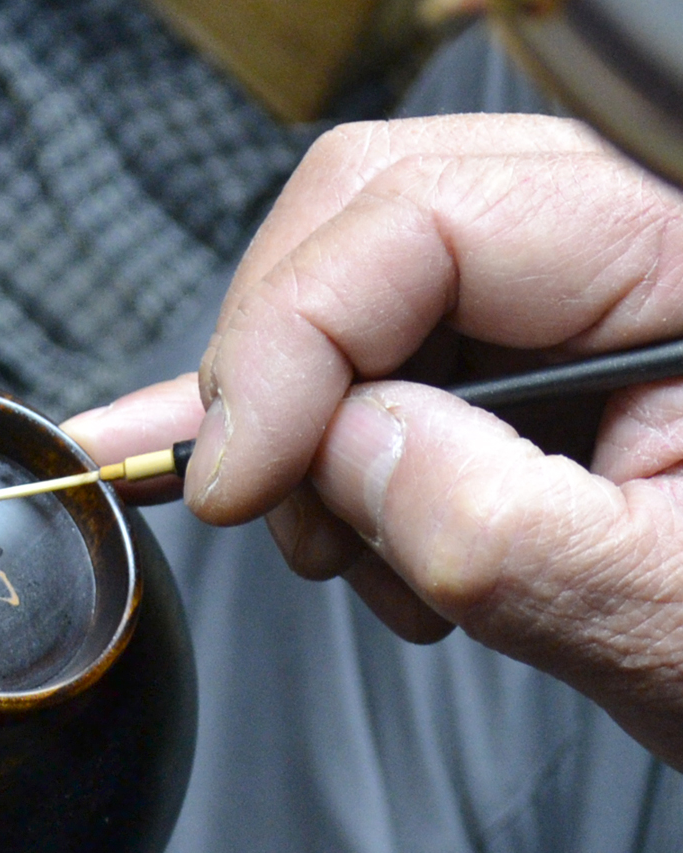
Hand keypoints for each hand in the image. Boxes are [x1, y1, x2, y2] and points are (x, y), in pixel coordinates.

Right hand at [65, 115, 682, 767]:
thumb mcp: (663, 615)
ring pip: (356, 283)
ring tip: (366, 560)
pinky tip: (286, 490)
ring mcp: (581, 280)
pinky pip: (387, 339)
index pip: (427, 216)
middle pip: (370, 216)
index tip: (233, 481)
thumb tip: (329, 448)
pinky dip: (316, 430)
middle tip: (270, 507)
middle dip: (285, 371)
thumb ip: (491, 524)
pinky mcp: (539, 340)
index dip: (292, 341)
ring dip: (309, 430)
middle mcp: (634, 227)